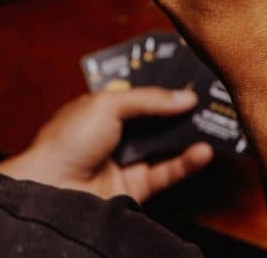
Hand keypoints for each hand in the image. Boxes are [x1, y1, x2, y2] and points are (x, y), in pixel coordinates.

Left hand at [0, 88, 212, 203]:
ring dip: (188, 134)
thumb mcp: (108, 105)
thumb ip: (149, 99)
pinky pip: (167, 171)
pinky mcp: (137, 185)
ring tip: (214, 121)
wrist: (52, 187)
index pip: (140, 93)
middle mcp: (116, 133)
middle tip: (210, 98)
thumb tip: (186, 97)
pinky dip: (187, 162)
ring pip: (165, 144)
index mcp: (103, 108)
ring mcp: (127, 159)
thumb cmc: (66, 140)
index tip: (191, 78)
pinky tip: (203, 151)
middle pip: (156, 119)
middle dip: (181, 109)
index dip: (164, 86)